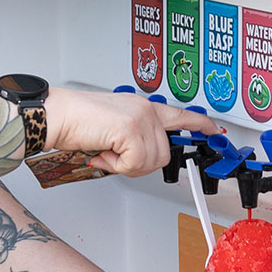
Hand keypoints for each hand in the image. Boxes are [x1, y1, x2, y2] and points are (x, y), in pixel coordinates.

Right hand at [44, 88, 220, 175]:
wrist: (57, 115)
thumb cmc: (76, 120)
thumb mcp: (112, 124)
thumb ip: (133, 134)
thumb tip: (140, 155)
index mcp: (141, 106)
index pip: (179, 114)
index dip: (200, 124)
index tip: (215, 129)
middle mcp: (145, 109)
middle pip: (164, 154)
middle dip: (139, 165)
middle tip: (115, 157)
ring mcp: (140, 118)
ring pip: (151, 162)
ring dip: (125, 165)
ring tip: (105, 150)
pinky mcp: (132, 130)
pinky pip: (136, 164)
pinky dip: (117, 166)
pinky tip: (103, 152)